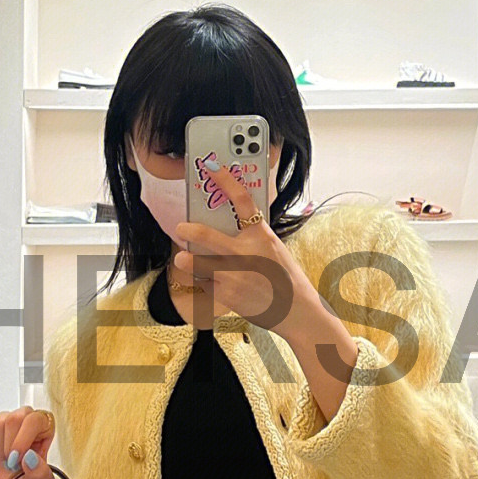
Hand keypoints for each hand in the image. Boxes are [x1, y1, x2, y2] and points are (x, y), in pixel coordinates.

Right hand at [0, 406, 55, 478]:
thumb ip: (40, 475)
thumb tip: (31, 457)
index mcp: (44, 430)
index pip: (36, 419)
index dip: (25, 438)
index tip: (19, 459)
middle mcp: (25, 421)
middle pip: (15, 418)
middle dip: (10, 445)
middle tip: (12, 463)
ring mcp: (5, 422)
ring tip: (5, 460)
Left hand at [172, 164, 324, 339]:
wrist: (296, 310)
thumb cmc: (286, 279)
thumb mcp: (274, 249)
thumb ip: (252, 237)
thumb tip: (227, 226)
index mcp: (261, 235)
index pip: (242, 200)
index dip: (225, 180)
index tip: (211, 168)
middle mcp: (246, 253)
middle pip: (206, 234)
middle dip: (188, 231)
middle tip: (181, 228)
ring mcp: (235, 275)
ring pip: (197, 263)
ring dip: (187, 261)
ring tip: (183, 259)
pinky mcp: (228, 295)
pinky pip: (204, 285)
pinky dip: (203, 283)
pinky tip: (207, 283)